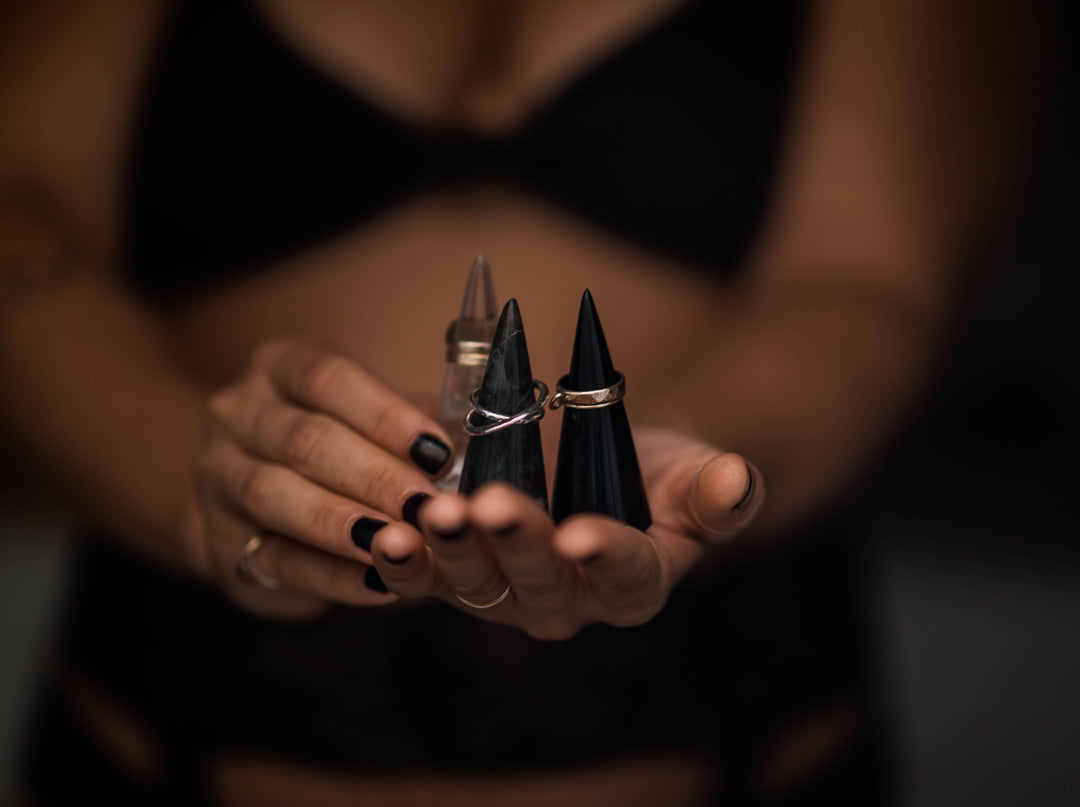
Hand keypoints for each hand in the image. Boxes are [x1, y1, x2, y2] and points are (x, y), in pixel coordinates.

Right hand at [187, 337, 454, 616]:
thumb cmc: (335, 446)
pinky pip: (277, 561)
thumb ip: (416, 423)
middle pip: (305, 440)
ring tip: (400, 545)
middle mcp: (239, 413)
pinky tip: (378, 585)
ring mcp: (219, 476)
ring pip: (277, 497)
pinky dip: (332, 577)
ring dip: (345, 524)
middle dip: (374, 477)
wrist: (251, 501)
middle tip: (427, 507)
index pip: (327, 377)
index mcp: (281, 366)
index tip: (437, 450)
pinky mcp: (222, 541)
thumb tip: (483, 438)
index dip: (384, 414)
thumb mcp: (369, 418)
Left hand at [369, 428, 763, 638]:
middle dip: (515, 546)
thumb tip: (736, 480)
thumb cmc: (659, 476)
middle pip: (542, 585)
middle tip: (492, 507)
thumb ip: (719, 493)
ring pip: (478, 586)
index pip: (625, 578)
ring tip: (429, 516)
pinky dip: (405, 565)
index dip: (605, 557)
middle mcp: (569, 602)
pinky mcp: (461, 575)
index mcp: (635, 583)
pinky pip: (428, 581)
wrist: (608, 474)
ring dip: (450, 553)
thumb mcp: (697, 477)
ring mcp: (508, 594)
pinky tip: (386, 536)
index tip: (583, 535)